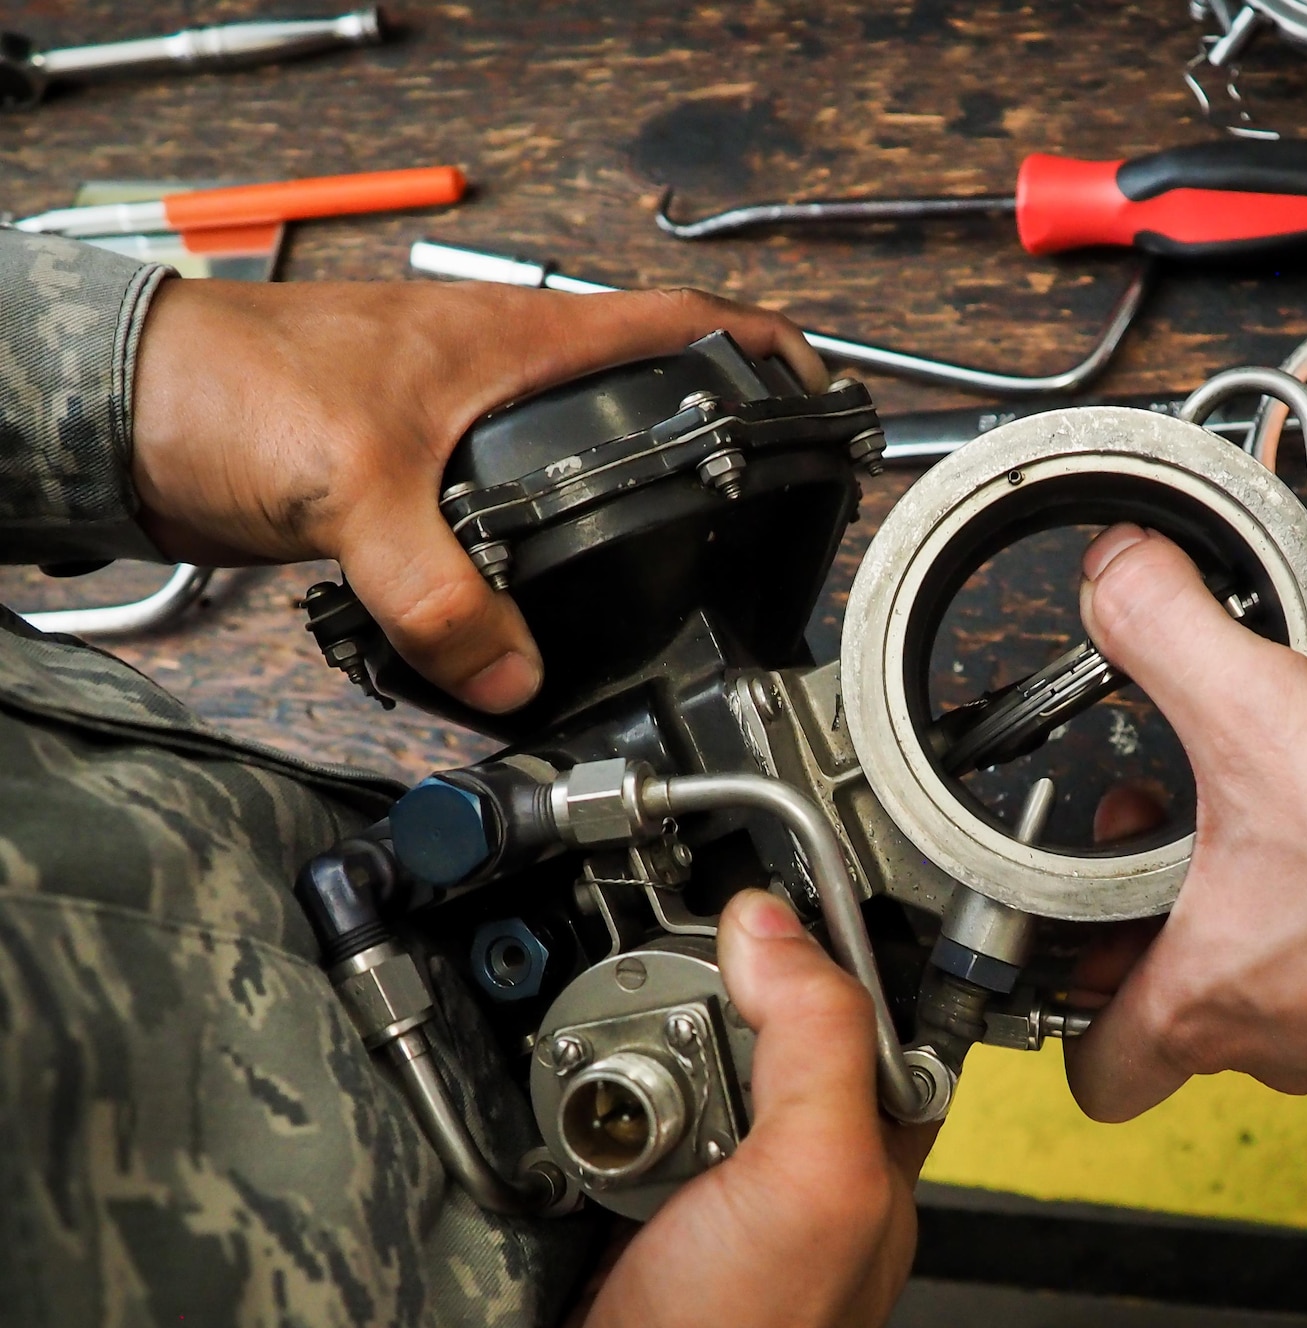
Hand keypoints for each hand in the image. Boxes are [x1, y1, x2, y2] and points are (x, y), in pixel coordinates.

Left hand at [130, 280, 822, 713]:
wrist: (135, 417)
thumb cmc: (233, 387)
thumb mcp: (357, 485)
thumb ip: (441, 590)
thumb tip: (515, 674)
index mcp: (517, 345)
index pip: (676, 322)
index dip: (761, 351)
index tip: (819, 394)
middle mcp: (504, 381)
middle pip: (641, 404)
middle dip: (707, 449)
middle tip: (754, 513)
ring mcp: (463, 431)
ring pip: (574, 473)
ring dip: (620, 518)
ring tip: (670, 578)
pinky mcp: (419, 487)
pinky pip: (506, 530)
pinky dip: (535, 571)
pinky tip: (538, 618)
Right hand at [522, 890, 933, 1327]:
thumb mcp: (814, 1180)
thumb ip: (815, 1042)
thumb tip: (772, 923)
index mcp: (868, 1146)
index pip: (857, 1003)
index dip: (809, 946)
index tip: (745, 903)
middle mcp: (796, 1161)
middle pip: (752, 1024)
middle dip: (700, 998)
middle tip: (651, 993)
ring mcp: (711, 1186)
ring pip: (672, 1064)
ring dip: (629, 1049)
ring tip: (605, 1058)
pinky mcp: (631, 1211)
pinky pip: (606, 1122)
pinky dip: (580, 1106)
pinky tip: (568, 1111)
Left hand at [1062, 526, 1306, 1121]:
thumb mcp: (1255, 709)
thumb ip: (1166, 631)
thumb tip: (1113, 576)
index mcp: (1203, 1001)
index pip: (1100, 1072)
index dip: (1070, 1020)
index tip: (1071, 951)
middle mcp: (1277, 1043)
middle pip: (1179, 1016)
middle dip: (1160, 925)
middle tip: (1168, 841)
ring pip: (1272, 997)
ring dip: (1254, 919)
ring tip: (1266, 824)